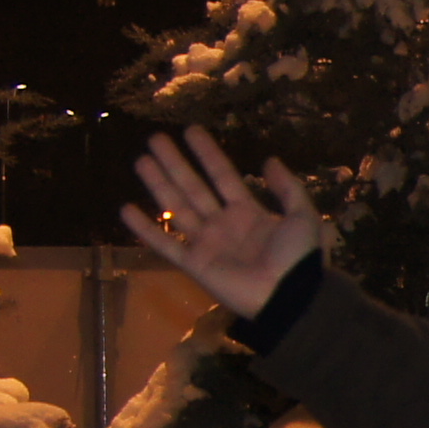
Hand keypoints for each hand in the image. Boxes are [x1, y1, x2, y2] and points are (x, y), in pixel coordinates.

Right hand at [121, 127, 322, 321]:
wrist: (288, 296)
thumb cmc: (297, 257)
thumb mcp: (302, 216)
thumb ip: (287, 188)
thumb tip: (269, 159)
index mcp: (249, 212)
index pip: (223, 176)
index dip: (208, 154)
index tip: (191, 131)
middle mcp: (223, 224)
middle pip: (193, 187)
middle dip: (175, 163)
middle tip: (156, 139)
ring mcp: (206, 244)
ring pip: (176, 207)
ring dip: (158, 184)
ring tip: (141, 160)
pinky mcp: (193, 264)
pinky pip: (164, 244)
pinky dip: (144, 229)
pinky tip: (126, 210)